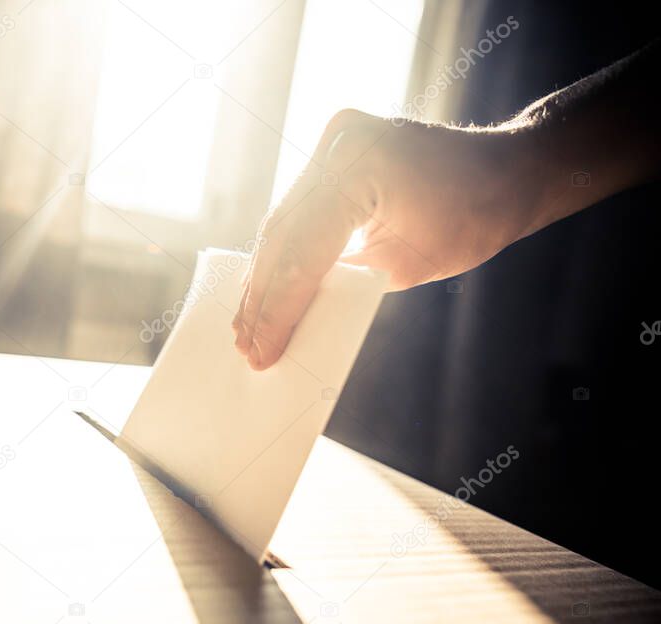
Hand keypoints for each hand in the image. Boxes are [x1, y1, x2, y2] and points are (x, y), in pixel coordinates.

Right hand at [232, 108, 535, 369]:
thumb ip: (346, 285)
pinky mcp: (330, 155)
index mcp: (358, 167)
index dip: (278, 309)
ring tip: (246, 327)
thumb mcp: (408, 266)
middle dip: (262, 297)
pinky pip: (295, 212)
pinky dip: (281, 253)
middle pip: (281, 236)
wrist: (506, 169)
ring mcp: (330, 143)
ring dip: (263, 277)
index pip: (302, 251)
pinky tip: (263, 290)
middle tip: (245, 346)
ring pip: (281, 224)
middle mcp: (335, 145)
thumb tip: (293, 318)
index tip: (261, 353)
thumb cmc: (474, 217)